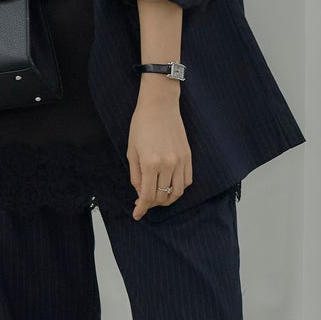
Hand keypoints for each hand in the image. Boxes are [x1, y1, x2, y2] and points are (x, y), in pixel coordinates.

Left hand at [127, 89, 191, 217]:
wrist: (160, 105)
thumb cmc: (141, 125)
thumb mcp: (131, 151)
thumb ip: (135, 175)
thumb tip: (139, 193)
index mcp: (150, 163)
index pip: (147, 196)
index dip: (142, 208)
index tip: (137, 214)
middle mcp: (167, 164)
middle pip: (162, 197)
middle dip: (152, 204)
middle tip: (144, 202)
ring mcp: (180, 161)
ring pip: (177, 192)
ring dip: (167, 199)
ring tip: (158, 196)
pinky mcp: (188, 156)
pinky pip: (187, 181)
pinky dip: (178, 188)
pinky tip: (170, 185)